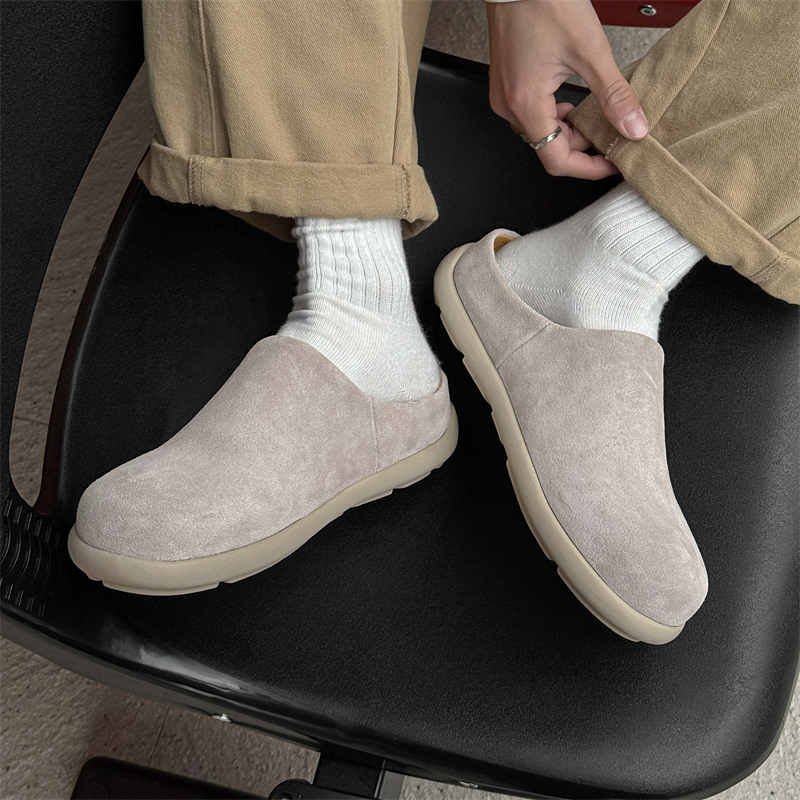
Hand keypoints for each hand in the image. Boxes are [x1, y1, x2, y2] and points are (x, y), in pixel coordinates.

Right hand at [486, 0, 648, 179]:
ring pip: (542, 131)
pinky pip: (532, 113)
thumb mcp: (591, 50)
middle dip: (582, 145)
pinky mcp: (507, 86)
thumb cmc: (543, 1)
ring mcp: (505, 96)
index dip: (588, 167)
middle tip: (611, 134)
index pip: (556, 159)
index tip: (611, 163)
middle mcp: (509, 106)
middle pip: (549, 147)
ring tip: (596, 114)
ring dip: (570, 129)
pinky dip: (557, 113)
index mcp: (525, 103)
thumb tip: (633, 127)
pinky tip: (575, 99)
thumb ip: (614, 95)